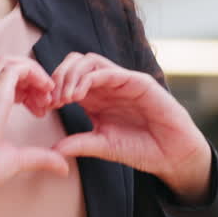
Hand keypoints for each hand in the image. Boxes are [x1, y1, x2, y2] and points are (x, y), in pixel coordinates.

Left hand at [48, 52, 212, 203]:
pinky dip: (91, 78)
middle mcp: (106, 85)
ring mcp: (121, 81)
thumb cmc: (141, 148)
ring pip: (89, 60)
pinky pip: (110, 71)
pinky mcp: (138, 82)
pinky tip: (80, 95)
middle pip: (74, 63)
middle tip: (52, 99)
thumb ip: (80, 144)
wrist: (173, 155)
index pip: (67, 78)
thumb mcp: (104, 146)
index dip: (52, 88)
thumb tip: (54, 150)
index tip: (44, 107)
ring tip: (66, 97)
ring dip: (72, 75)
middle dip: (58, 76)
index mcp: (96, 97)